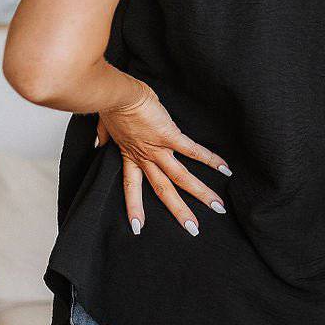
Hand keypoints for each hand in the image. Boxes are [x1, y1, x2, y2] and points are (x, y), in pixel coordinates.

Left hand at [95, 81, 230, 235]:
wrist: (115, 95)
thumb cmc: (110, 104)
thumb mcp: (106, 125)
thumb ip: (105, 136)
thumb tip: (99, 142)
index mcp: (130, 155)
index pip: (132, 187)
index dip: (134, 207)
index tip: (138, 227)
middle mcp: (146, 157)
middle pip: (163, 190)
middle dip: (179, 211)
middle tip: (192, 230)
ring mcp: (158, 149)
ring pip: (181, 177)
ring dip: (200, 193)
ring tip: (217, 207)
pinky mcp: (169, 135)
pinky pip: (192, 151)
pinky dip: (210, 160)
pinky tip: (225, 169)